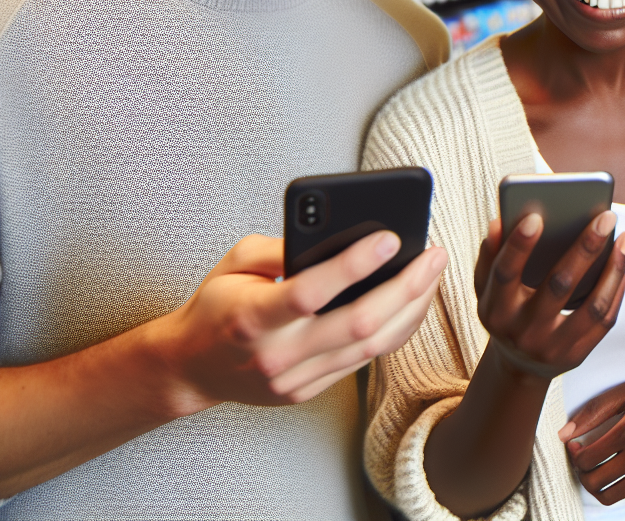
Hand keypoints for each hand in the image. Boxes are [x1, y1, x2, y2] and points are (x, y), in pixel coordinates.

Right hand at [153, 232, 446, 414]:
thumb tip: (338, 234)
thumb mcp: (234, 262)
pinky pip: (366, 360)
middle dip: (406, 287)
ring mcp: (295, 379)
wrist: (190, 368)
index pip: (311, 292)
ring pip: (372, 346)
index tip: (390, 237)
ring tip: (433, 274)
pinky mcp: (309, 391)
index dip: (354, 265)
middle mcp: (276, 354)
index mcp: (251, 317)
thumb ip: (281, 246)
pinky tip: (414, 302)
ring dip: (412, 307)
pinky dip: (397, 329)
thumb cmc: (217, 305)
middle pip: (358, 324)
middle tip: (434, 254)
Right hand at [474, 212, 624, 380]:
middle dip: (585, 248)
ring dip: (613, 268)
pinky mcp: (576, 355)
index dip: (518, 246)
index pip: (505, 274)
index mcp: (495, 311)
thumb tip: (499, 222)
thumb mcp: (488, 289)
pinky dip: (616, 290)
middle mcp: (523, 332)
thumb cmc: (506, 311)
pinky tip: (622, 265)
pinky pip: (604, 321)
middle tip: (607, 216)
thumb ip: (491, 255)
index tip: (536, 216)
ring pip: (593, 306)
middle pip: (558, 285)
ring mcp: (552, 347)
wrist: (519, 365)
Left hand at [560, 373, 624, 504]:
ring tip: (598, 470)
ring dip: (597, 486)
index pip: (587, 457)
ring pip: (611, 495)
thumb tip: (565, 432)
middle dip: (582, 472)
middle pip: (595, 480)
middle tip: (585, 458)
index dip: (574, 454)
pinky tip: (621, 472)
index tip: (576, 443)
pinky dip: (621, 489)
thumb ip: (597, 410)